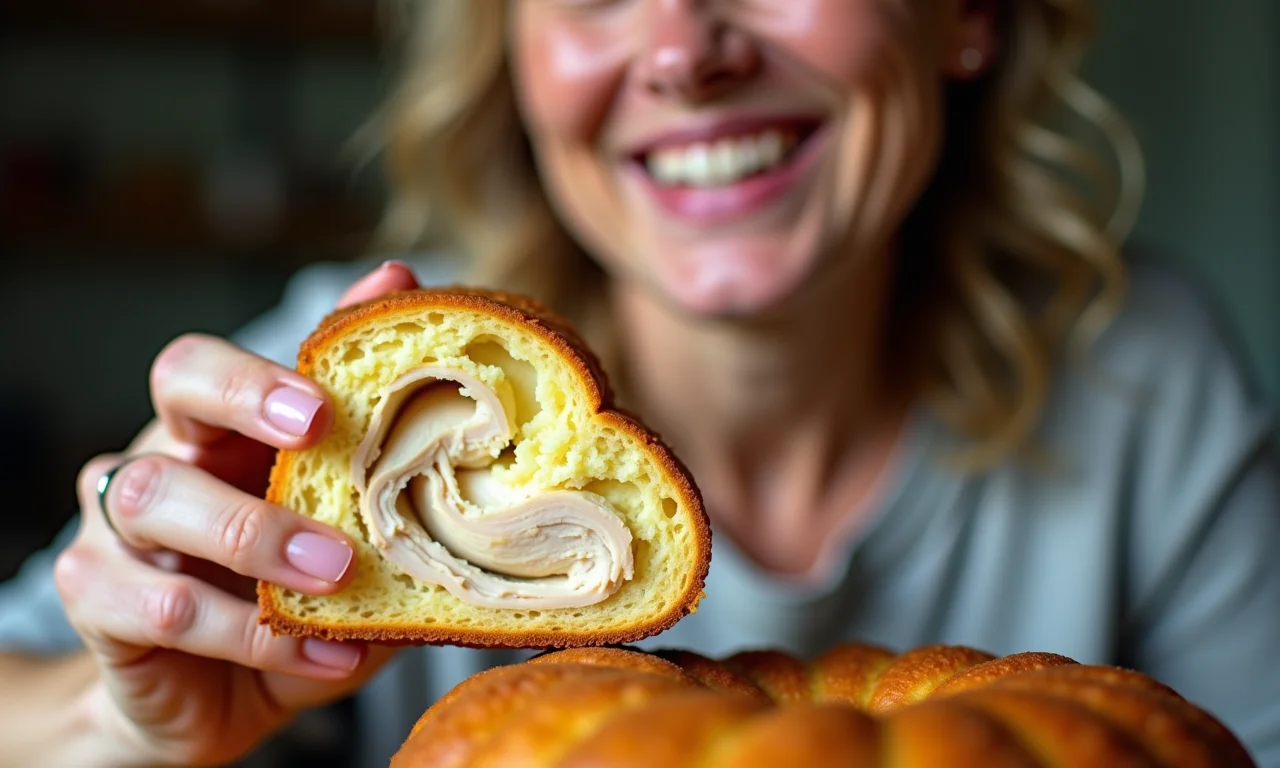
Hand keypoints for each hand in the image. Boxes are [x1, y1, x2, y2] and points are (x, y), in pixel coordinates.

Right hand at [54, 262, 419, 766]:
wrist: (221, 708)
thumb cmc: (295, 602)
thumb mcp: (353, 538)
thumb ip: (384, 453)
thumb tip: (410, 300)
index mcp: (220, 433)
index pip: (213, 364)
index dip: (258, 371)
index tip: (328, 400)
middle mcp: (163, 459)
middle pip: (175, 388)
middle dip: (245, 396)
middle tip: (318, 431)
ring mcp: (117, 528)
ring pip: (153, 496)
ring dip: (254, 531)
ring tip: (336, 569)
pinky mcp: (100, 604)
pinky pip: (163, 606)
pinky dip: (252, 633)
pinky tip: (324, 652)